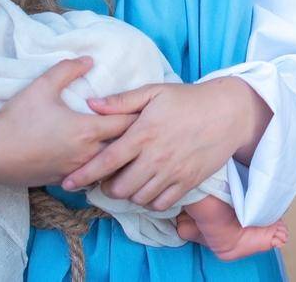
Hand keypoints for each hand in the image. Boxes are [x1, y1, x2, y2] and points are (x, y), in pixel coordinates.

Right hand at [0, 57, 136, 185]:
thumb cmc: (17, 117)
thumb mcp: (42, 85)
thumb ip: (69, 69)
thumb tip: (90, 60)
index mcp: (87, 130)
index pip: (127, 123)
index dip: (138, 114)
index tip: (147, 107)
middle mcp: (86, 154)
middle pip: (125, 148)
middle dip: (135, 137)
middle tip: (143, 125)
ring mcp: (75, 171)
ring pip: (109, 166)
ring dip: (118, 155)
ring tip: (125, 143)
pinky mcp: (62, 181)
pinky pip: (90, 176)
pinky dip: (99, 168)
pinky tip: (98, 159)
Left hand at [64, 77, 270, 210]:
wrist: (228, 113)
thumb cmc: (188, 99)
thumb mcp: (154, 91)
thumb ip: (122, 100)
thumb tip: (91, 104)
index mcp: (144, 133)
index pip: (106, 160)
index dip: (84, 174)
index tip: (68, 182)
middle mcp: (156, 157)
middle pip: (120, 187)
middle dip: (106, 187)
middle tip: (105, 180)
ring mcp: (173, 172)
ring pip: (138, 198)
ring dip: (127, 194)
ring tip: (126, 183)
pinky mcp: (187, 183)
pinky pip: (161, 204)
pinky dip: (149, 201)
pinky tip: (147, 189)